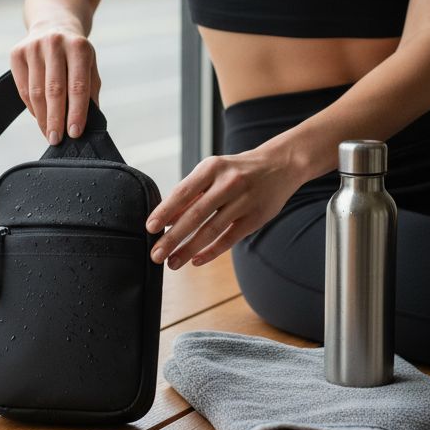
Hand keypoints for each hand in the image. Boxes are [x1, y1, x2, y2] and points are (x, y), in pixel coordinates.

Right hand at [9, 23, 101, 143]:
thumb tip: (88, 121)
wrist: (54, 23)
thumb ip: (90, 91)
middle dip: (55, 119)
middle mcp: (55, 44)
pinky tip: (39, 117)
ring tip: (48, 133)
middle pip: (54, 90)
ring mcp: (33, 47)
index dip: (76, 112)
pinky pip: (23, 88)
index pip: (78, 86)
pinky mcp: (17, 53)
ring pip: (36, 92)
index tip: (74, 133)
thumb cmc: (76, 52)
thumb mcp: (89, 65)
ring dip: (42, 117)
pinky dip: (31, 107)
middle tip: (56, 140)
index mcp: (79, 47)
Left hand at [144, 140, 305, 269]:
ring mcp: (244, 201)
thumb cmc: (236, 171)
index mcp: (212, 168)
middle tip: (156, 255)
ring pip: (211, 230)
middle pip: (195, 215)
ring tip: (172, 263)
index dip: (165, 211)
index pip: (183, 192)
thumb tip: (166, 220)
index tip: (150, 228)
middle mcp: (228, 183)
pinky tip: (196, 260)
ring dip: (189, 249)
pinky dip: (211, 252)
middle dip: (173, 238)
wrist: (280, 166)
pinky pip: (229, 239)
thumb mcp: (212, 173)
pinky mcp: (255, 218)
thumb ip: (190, 194)